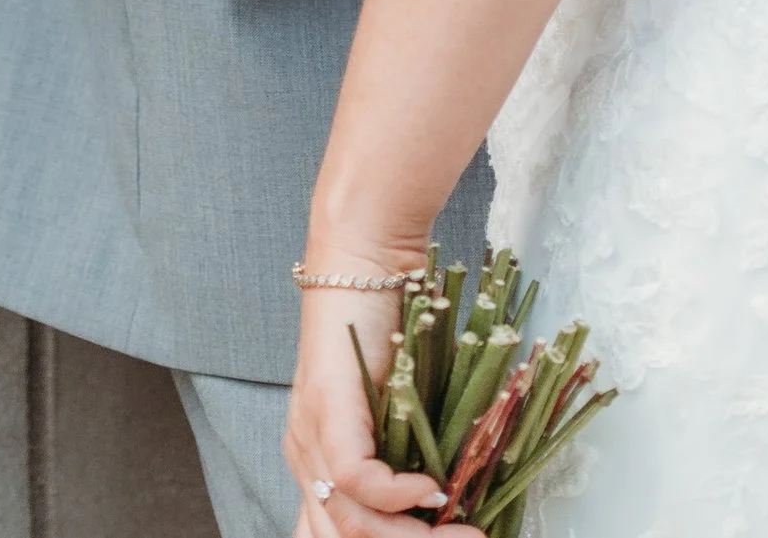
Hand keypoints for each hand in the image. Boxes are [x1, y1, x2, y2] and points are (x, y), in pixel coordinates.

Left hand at [283, 269, 443, 537]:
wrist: (365, 257)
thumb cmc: (387, 324)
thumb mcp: (395, 406)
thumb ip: (402, 451)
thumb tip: (445, 506)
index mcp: (315, 462)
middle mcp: (304, 457)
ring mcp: (311, 434)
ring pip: (348, 523)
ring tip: (464, 531)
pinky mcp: (327, 407)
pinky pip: (356, 478)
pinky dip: (397, 494)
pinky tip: (431, 491)